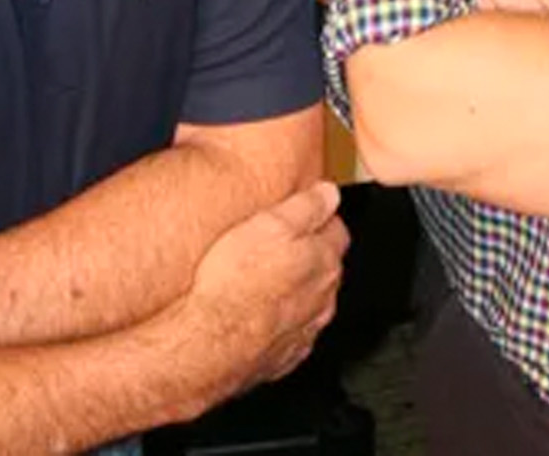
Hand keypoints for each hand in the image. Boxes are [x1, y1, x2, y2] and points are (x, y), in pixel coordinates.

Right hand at [177, 180, 348, 397]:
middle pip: (326, 266)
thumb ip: (306, 207)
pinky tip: (258, 313)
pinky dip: (282, 320)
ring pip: (311, 301)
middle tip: (280, 242)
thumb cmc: (235, 282)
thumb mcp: (270, 224)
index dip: (318, 217)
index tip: (303, 212)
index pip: (337, 230)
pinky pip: (292, 332)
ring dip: (296, 288)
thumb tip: (329, 193)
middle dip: (309, 253)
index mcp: (323, 261)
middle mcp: (322, 297)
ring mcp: (305, 329)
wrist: (210, 342)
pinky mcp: (285, 355)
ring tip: (264, 278)